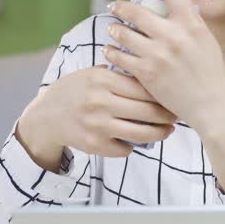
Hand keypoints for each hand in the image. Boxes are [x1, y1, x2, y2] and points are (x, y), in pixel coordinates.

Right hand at [17, 65, 177, 162]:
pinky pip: (125, 149)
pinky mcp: (94, 145)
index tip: (174, 96)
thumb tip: (157, 80)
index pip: (144, 88)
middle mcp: (100, 102)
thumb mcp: (94, 74)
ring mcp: (97, 125)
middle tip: (177, 115)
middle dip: (167, 115)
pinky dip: (133, 145)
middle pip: (148, 111)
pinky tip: (136, 140)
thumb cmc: (77, 91)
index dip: (163, 94)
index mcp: (103, 80)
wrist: (46, 116)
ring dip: (159, 133)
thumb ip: (121, 76)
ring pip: (142, 133)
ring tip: (167, 130)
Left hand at [103, 0, 224, 131]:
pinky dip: (112, 52)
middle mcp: (173, 35)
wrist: (209, 104)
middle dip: (121, 7)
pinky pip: (120, 57)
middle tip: (115, 7)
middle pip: (137, 11)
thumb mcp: (207, 40)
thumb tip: (174, 4)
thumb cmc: (210, 72)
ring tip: (112, 29)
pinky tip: (110, 50)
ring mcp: (158, 54)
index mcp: (191, 24)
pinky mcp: (146, 72)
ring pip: (124, 33)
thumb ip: (191, 21)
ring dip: (114, 29)